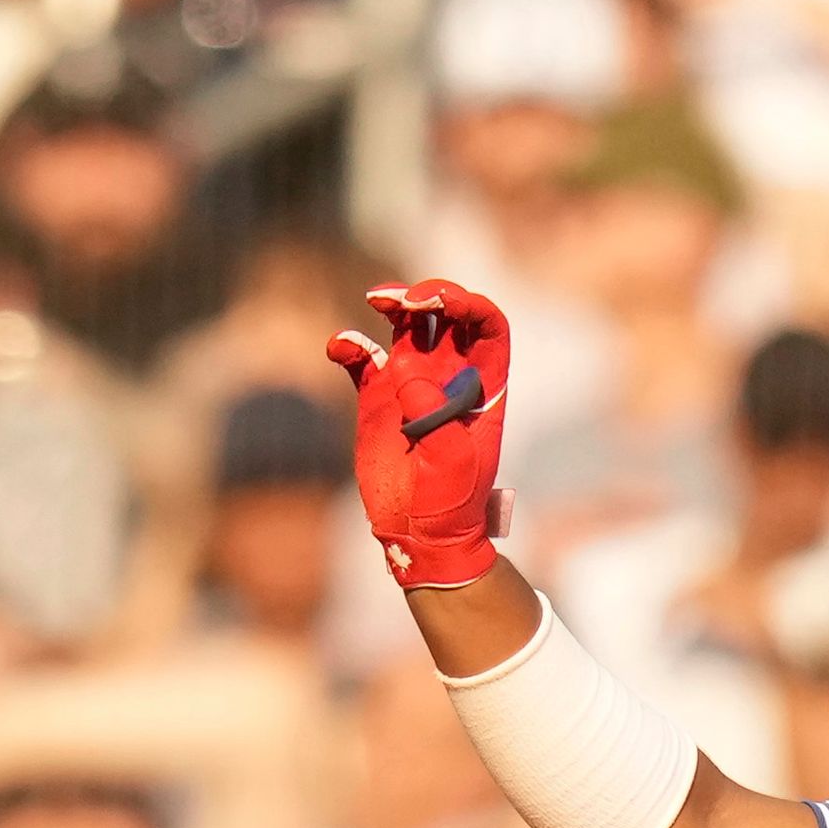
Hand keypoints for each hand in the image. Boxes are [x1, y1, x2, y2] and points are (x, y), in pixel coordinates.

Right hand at [326, 280, 512, 588]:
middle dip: (429, 295)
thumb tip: (412, 380)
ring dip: (393, 304)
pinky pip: (364, 358)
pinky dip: (351, 344)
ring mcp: (412, 382)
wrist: (420, 531)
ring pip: (406, 326)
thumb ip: (437, 419)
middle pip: (447, 315)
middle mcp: (450, 375)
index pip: (488, 326)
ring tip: (377, 300)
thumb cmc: (450, 501)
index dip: (469, 304)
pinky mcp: (377, 397)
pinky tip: (340, 346)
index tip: (440, 303)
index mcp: (482, 385)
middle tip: (403, 301)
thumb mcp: (453, 463)